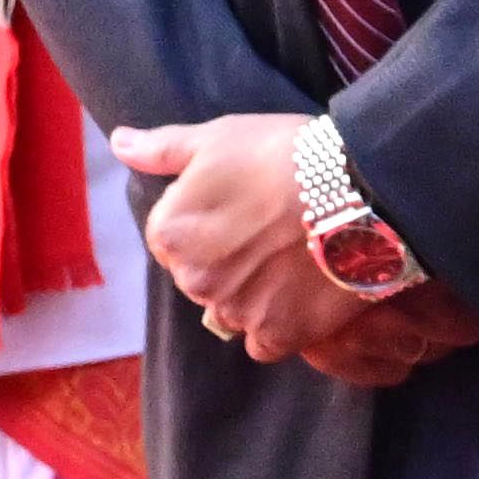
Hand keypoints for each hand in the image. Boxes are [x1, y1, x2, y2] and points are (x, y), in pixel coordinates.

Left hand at [114, 114, 478, 378]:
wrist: (360, 190)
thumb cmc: (284, 154)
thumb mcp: (217, 138)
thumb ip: (161, 149)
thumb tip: (119, 143)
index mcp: (170, 233)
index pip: (172, 240)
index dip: (209, 222)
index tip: (244, 207)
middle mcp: (193, 280)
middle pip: (203, 277)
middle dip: (229, 260)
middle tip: (273, 229)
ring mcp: (235, 312)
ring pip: (234, 310)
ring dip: (256, 292)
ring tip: (295, 257)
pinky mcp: (277, 336)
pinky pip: (266, 341)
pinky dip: (281, 323)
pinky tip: (305, 292)